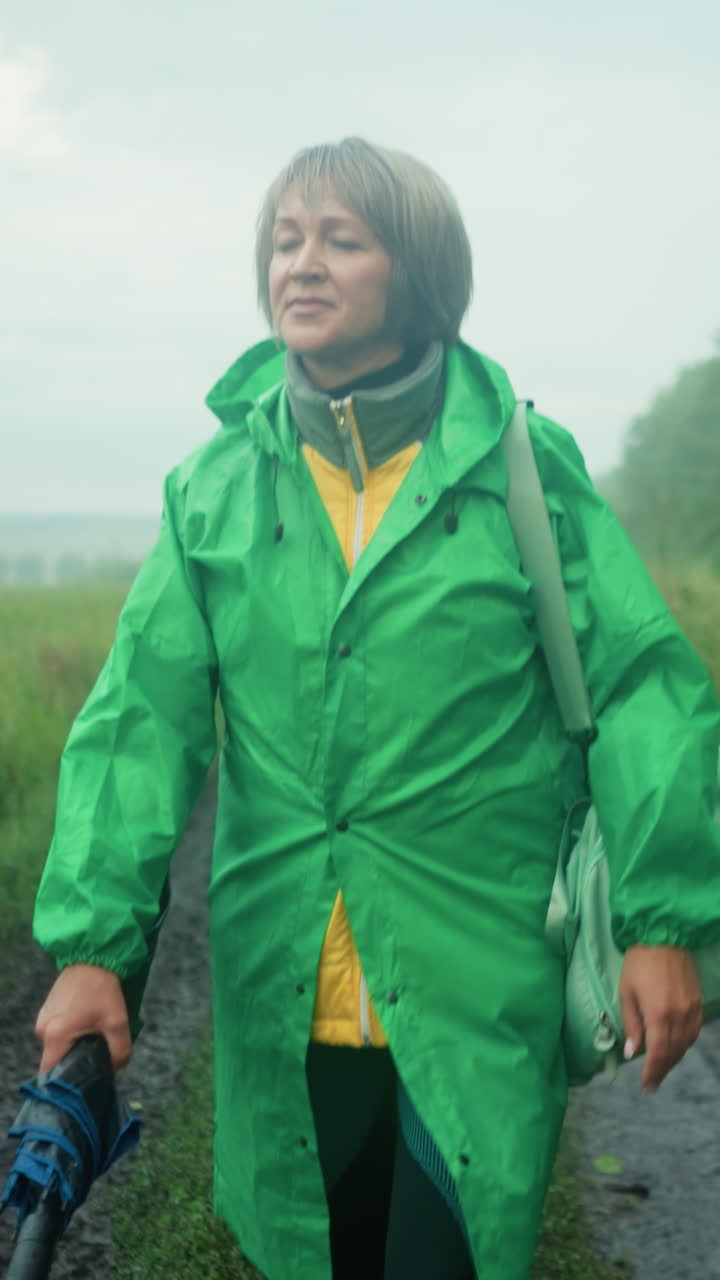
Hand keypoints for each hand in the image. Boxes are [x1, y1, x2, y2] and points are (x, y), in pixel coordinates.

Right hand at [35, 964, 131, 1073]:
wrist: (93, 956)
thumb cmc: (103, 989)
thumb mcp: (117, 1022)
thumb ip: (119, 1052)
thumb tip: (116, 1071)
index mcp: (55, 1035)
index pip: (50, 1073)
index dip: (66, 1082)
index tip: (82, 1083)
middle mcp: (43, 1029)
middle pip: (56, 1059)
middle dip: (74, 1062)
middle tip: (95, 1058)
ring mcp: (43, 1018)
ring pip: (57, 1045)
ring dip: (73, 1046)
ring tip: (93, 1037)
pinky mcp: (48, 1010)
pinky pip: (57, 1032)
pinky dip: (70, 1034)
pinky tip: (86, 1025)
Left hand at [619, 945, 702, 1090]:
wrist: (663, 937)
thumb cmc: (638, 963)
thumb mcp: (626, 993)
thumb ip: (631, 1025)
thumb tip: (632, 1052)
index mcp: (659, 1014)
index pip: (657, 1053)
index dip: (652, 1072)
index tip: (646, 1085)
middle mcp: (679, 1016)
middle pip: (673, 1052)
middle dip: (662, 1069)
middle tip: (653, 1082)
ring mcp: (692, 1010)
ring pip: (686, 1044)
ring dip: (674, 1059)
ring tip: (662, 1067)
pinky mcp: (698, 1002)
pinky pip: (695, 1032)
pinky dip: (685, 1044)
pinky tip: (677, 1047)